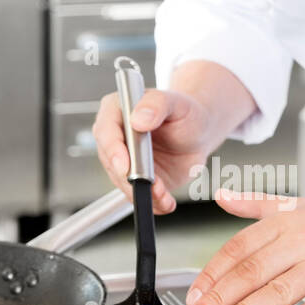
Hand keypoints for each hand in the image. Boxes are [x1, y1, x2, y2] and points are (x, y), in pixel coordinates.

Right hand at [93, 87, 213, 212]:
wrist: (198, 133)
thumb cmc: (185, 113)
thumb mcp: (176, 102)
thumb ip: (157, 105)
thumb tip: (139, 119)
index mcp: (117, 111)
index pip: (106, 131)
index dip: (113, 150)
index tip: (124, 165)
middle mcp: (115, 137)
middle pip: (111, 161)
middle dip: (129, 177)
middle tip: (151, 184)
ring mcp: (124, 160)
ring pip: (123, 182)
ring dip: (142, 192)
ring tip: (163, 194)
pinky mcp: (135, 179)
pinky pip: (138, 195)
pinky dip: (152, 202)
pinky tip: (165, 201)